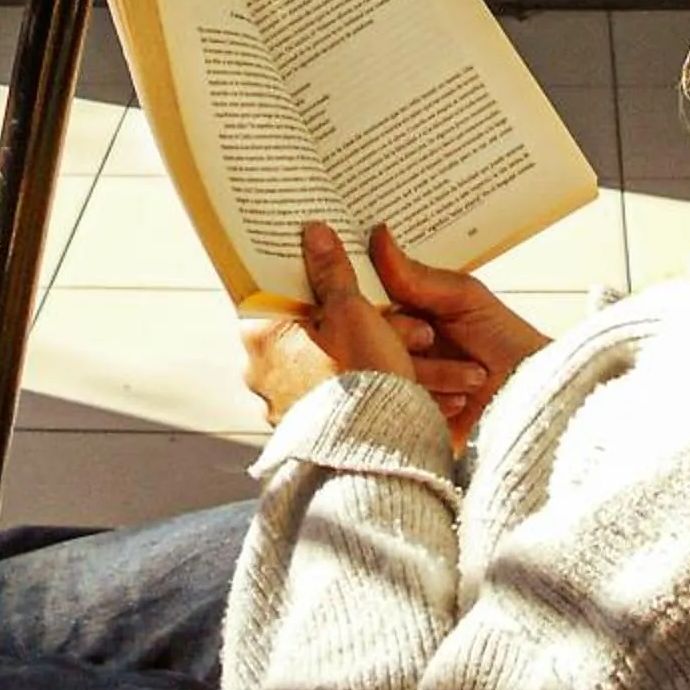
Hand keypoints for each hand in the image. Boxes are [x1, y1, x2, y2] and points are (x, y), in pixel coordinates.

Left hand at [240, 222, 417, 426]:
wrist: (373, 457)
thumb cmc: (358, 379)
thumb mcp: (350, 312)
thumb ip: (332, 271)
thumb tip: (314, 232)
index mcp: (263, 339)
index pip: (280, 291)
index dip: (315, 276)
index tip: (342, 269)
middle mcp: (264, 374)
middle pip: (318, 329)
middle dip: (372, 323)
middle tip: (412, 323)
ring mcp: (286, 403)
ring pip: (338, 363)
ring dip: (383, 355)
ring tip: (427, 353)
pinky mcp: (312, 428)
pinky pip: (346, 393)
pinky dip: (378, 384)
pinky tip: (414, 382)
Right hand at [369, 224, 549, 449]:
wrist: (531, 396)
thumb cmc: (508, 344)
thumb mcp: (466, 299)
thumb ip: (420, 276)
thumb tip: (380, 238)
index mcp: (411, 309)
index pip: (371, 296)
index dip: (369, 296)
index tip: (379, 300)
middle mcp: (400, 343)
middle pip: (370, 334)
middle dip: (404, 334)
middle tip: (432, 337)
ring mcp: (403, 379)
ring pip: (384, 370)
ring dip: (429, 372)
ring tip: (468, 375)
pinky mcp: (410, 412)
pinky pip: (398, 405)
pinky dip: (430, 400)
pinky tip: (457, 399)